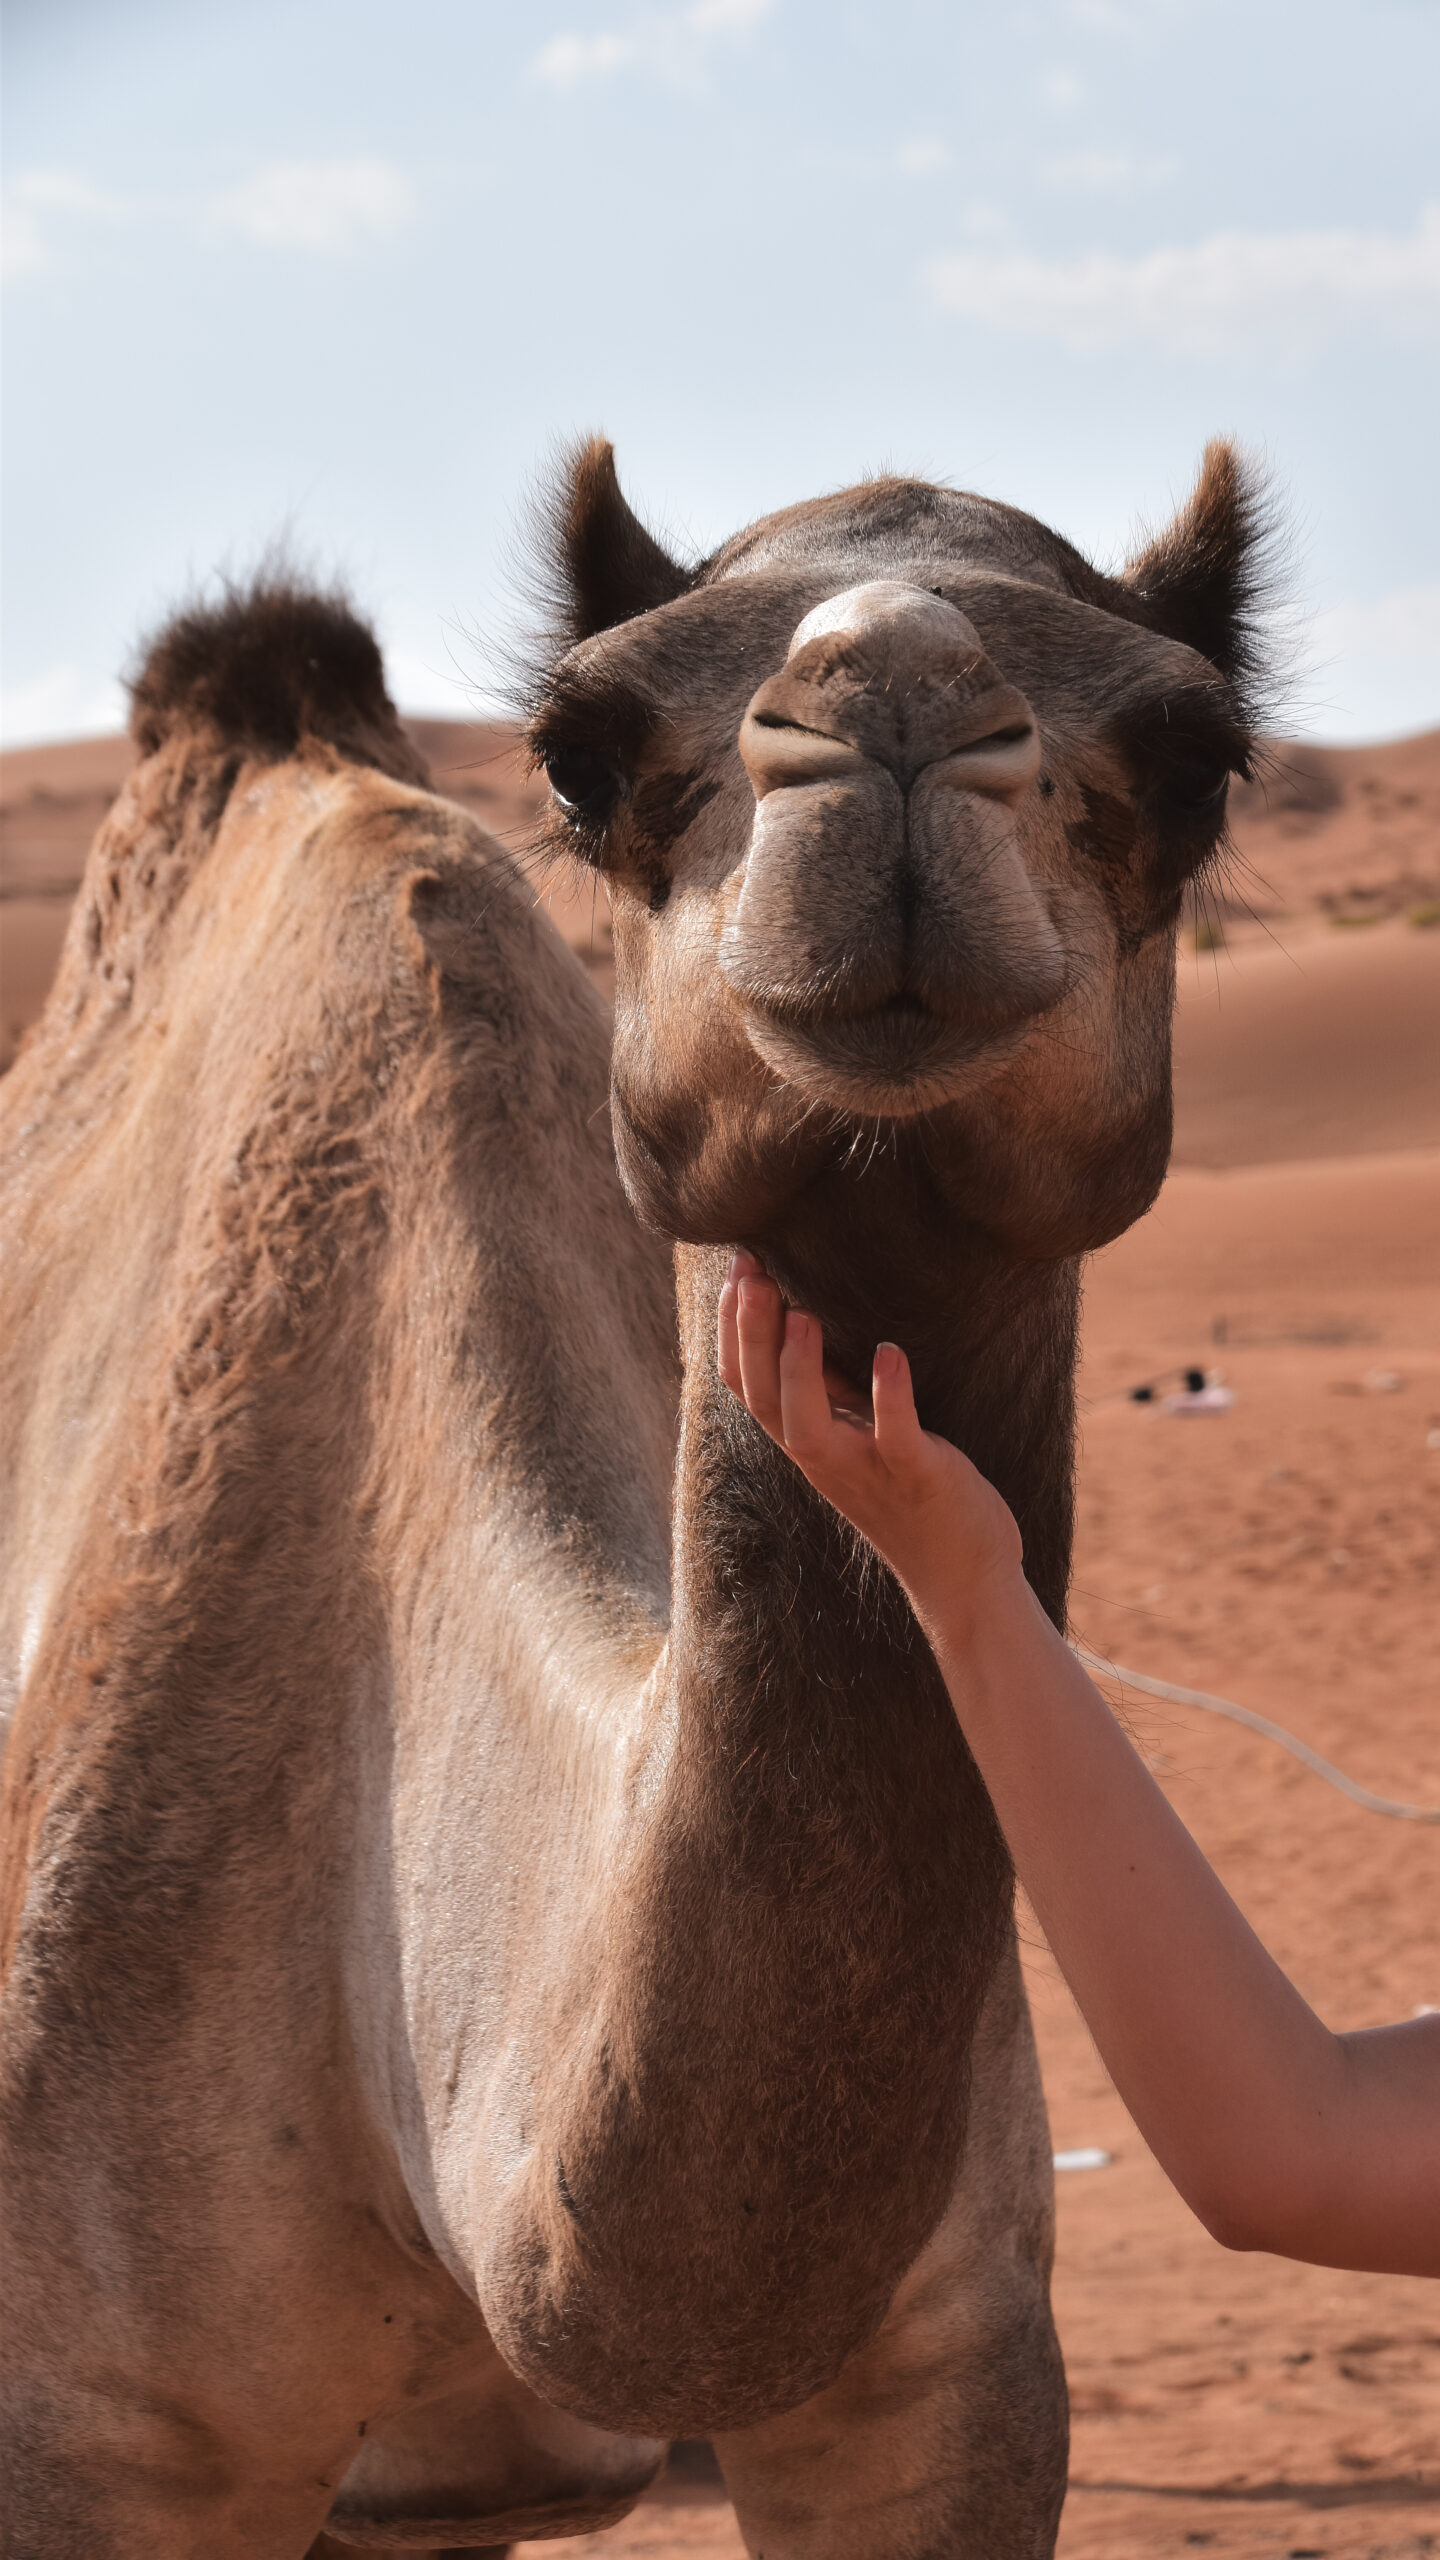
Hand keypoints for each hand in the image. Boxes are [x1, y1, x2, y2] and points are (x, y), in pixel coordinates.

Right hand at [716, 1255, 1022, 1632]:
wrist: (962, 1578)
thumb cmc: (912, 1497)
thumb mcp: (860, 1438)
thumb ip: (832, 1393)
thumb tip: (805, 1323)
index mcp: (808, 1443)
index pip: (746, 1387)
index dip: (731, 1330)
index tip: (738, 1270)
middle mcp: (825, 1459)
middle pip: (762, 1399)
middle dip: (750, 1335)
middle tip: (753, 1269)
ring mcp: (868, 1471)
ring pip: (806, 1426)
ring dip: (798, 1369)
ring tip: (800, 1312)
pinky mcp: (917, 1477)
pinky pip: (896, 1437)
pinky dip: (890, 1397)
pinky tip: (892, 1354)